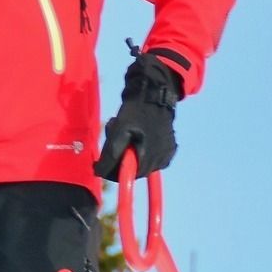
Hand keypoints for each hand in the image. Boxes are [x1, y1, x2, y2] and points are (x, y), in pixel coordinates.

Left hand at [95, 47, 183, 179]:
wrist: (155, 94)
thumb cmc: (136, 112)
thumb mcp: (118, 131)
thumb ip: (110, 154)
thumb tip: (99, 173)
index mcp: (148, 158)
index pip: (126, 176)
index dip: (113, 170)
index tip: (104, 161)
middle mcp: (161, 161)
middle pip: (136, 172)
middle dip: (122, 160)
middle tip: (116, 140)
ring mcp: (168, 155)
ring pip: (144, 166)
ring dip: (133, 156)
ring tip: (128, 136)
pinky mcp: (171, 149)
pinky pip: (154, 159)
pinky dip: (144, 152)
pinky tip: (140, 138)